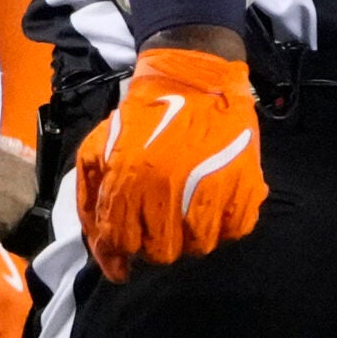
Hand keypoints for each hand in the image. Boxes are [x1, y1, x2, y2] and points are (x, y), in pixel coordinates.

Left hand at [76, 49, 266, 281]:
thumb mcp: (99, 148)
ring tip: (185, 209)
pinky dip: (223, 224)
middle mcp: (170, 188)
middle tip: (158, 222)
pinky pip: (233, 231)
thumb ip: (91, 201)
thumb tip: (105, 255)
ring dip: (189, 236)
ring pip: (198, 247)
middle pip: (161, 252)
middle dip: (155, 243)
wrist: (193, 80)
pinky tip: (212, 201)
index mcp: (130, 178)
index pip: (122, 241)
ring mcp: (211, 189)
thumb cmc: (142, 118)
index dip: (120, 253)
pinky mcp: (244, 187)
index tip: (124, 257)